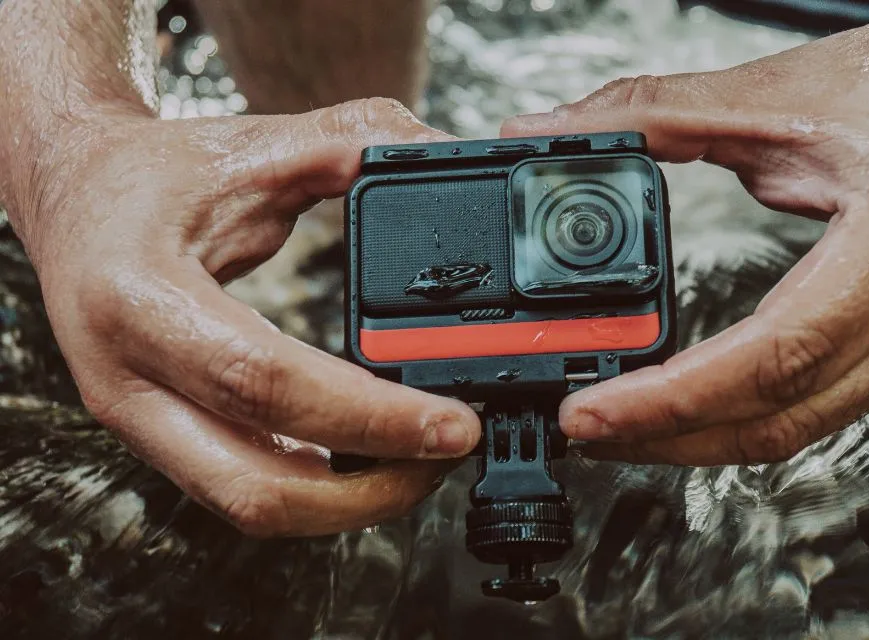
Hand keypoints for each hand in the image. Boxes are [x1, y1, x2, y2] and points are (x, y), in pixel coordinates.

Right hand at [8, 99, 479, 535]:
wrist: (71, 196)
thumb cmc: (147, 174)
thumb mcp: (247, 145)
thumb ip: (345, 143)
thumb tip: (439, 155)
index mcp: (138, 298)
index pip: (265, 382)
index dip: (370, 416)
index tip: (454, 425)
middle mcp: (125, 380)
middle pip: (257, 485)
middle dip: (371, 490)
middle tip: (450, 454)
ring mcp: (138, 419)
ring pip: (251, 504)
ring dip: (350, 501)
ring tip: (424, 460)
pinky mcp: (161, 434)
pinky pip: (244, 484)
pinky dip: (317, 488)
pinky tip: (371, 459)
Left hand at [502, 1, 868, 465]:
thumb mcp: (767, 95)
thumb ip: (650, 112)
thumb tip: (550, 130)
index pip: (774, 353)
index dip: (674, 396)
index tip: (593, 410)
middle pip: (782, 414)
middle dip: (672, 435)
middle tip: (585, 427)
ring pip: (800, 425)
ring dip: (703, 437)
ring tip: (620, 426)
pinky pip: (818, 403)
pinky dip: (743, 414)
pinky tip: (688, 407)